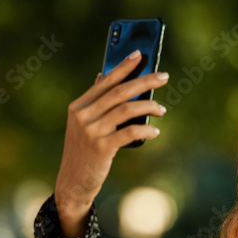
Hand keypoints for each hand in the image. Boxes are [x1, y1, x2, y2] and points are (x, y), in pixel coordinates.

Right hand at [54, 50, 167, 237]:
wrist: (73, 182)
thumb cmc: (84, 151)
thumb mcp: (84, 124)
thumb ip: (95, 102)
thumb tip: (104, 75)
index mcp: (79, 106)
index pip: (105, 80)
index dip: (124, 66)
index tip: (140, 55)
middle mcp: (84, 115)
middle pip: (120, 92)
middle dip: (144, 81)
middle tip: (164, 77)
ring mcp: (92, 131)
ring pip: (127, 110)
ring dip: (149, 106)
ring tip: (162, 109)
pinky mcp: (101, 148)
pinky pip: (130, 132)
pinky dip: (146, 129)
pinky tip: (155, 130)